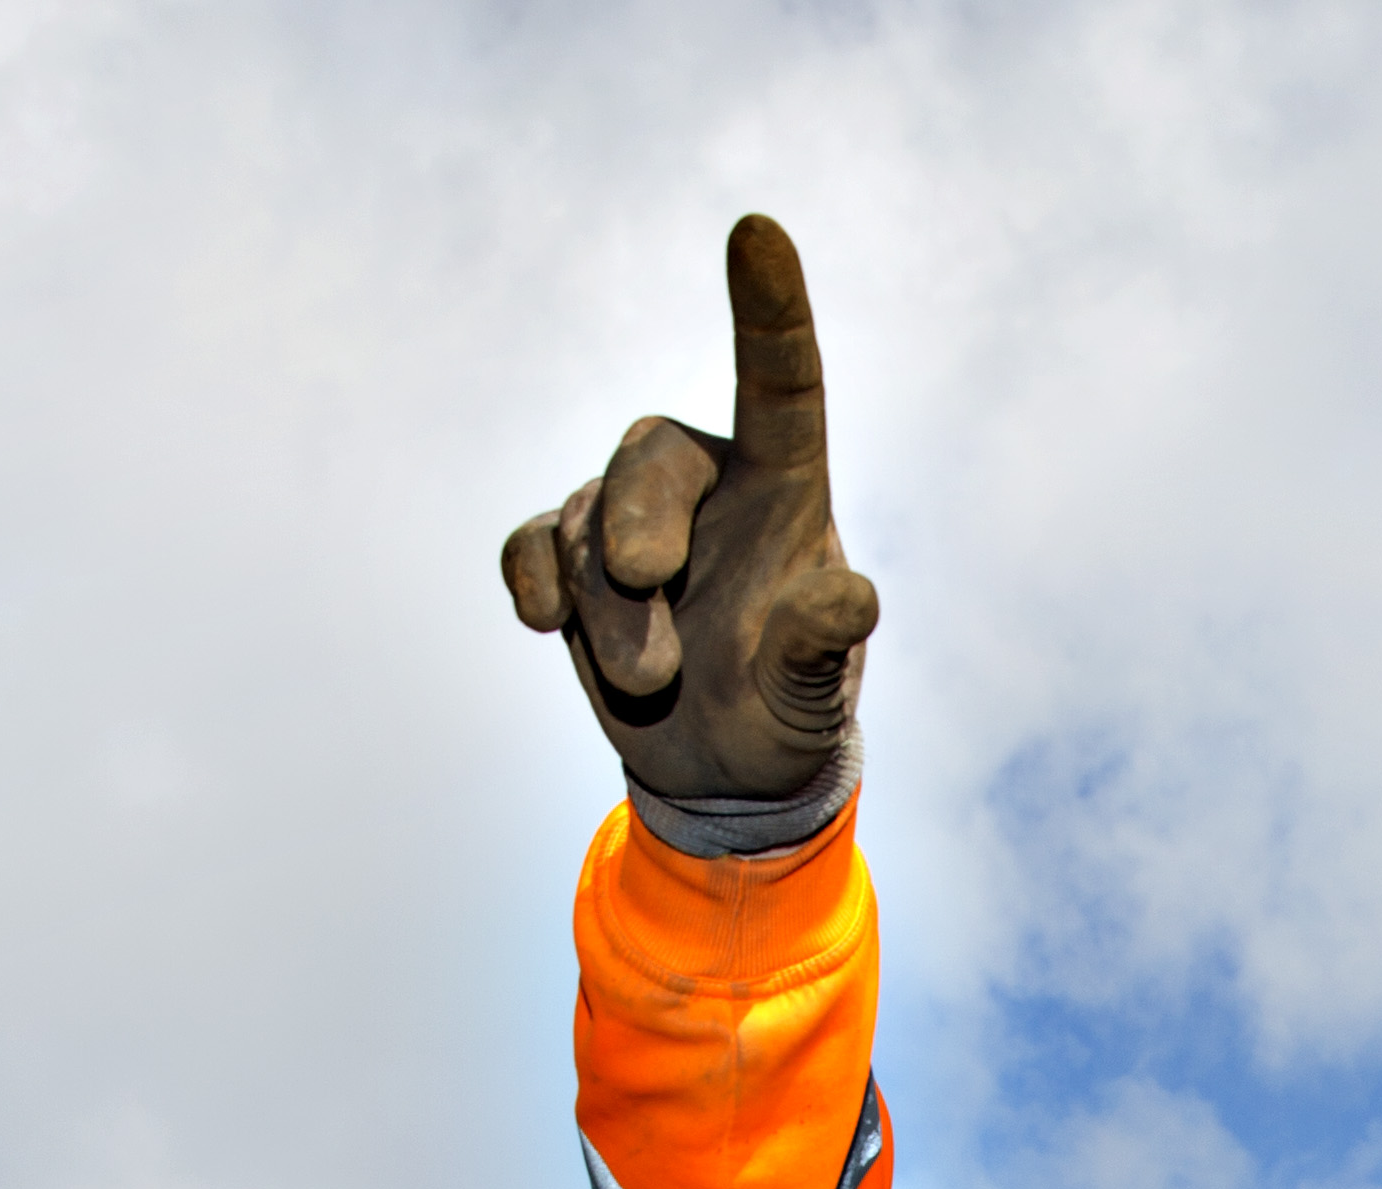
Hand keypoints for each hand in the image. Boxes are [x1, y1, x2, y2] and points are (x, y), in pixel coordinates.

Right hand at [501, 213, 881, 816]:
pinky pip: (530, 545)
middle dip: (636, 526)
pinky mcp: (568, 558)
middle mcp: (706, 483)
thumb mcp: (810, 694)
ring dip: (608, 616)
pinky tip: (543, 626)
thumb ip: (820, 646)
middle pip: (650, 458)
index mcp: (786, 489)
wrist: (721, 768)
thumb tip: (851, 598)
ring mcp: (627, 515)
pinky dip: (533, 585)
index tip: (757, 229)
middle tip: (648, 598)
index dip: (770, 309)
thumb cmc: (784, 711)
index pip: (781, 384)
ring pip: (586, 528)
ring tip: (654, 680)